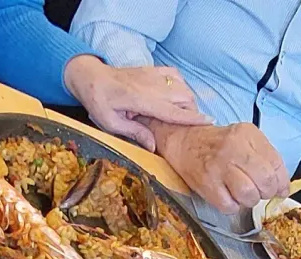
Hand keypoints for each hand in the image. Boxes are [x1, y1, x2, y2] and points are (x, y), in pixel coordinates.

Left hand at [63, 56, 209, 150]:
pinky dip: (180, 85)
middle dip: (191, 111)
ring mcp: (152, 74)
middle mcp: (150, 85)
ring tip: (178, 113)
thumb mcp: (110, 123)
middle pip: (184, 96)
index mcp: (139, 100)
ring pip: (182, 85)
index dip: (192, 118)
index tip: (209, 122)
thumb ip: (134, 133)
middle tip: (184, 124)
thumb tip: (154, 147)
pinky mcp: (152, 69)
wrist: (91, 77)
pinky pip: (175, 74)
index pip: (172, 110)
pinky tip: (174, 95)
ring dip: (186, 99)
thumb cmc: (99, 102)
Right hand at [151, 122, 287, 212]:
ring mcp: (218, 166)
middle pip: (265, 181)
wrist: (184, 141)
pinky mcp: (206, 184)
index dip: (281, 182)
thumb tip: (283, 187)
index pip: (276, 164)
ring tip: (243, 194)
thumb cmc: (219, 144)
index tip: (279, 189)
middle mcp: (233, 148)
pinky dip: (233, 207)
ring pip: (249, 195)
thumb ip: (266, 158)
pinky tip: (228, 196)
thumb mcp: (245, 139)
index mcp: (247, 134)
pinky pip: (230, 207)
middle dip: (267, 192)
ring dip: (250, 200)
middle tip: (259, 191)